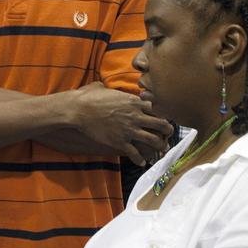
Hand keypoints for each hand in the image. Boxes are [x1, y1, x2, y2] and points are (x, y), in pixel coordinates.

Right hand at [52, 83, 171, 164]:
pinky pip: (136, 154)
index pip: (158, 108)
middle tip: (168, 134)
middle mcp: (136, 116)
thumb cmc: (88, 98)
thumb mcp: (102, 88)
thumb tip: (101, 85)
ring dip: (160, 146)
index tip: (162, 118)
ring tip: (161, 149)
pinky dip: (140, 160)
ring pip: (154, 140)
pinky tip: (142, 162)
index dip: (162, 114)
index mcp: (134, 102)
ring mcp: (129, 130)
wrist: (78, 111)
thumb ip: (108, 88)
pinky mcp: (120, 142)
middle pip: (162, 125)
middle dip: (168, 131)